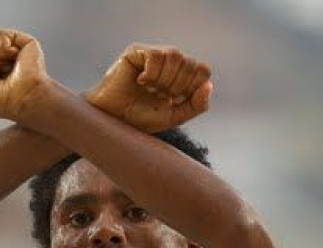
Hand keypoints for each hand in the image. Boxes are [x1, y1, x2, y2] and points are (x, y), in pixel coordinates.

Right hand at [85, 44, 212, 132]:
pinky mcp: (137, 51)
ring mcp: (153, 54)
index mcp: (180, 75)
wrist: (113, 120)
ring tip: (150, 89)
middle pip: (191, 63)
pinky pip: (157, 55)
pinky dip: (152, 74)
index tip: (174, 99)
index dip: (192, 87)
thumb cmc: (140, 118)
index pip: (202, 70)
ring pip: (175, 55)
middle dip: (177, 86)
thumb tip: (208, 85)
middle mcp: (169, 62)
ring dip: (165, 79)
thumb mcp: (174, 116)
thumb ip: (196, 105)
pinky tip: (140, 82)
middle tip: (159, 95)